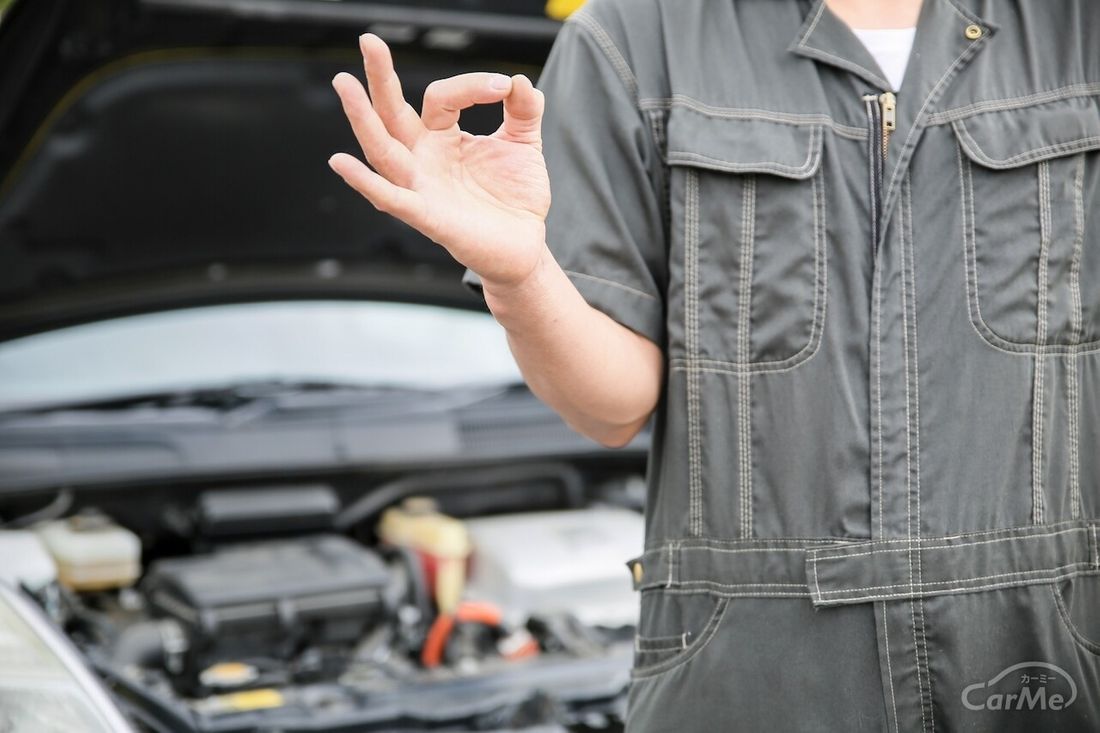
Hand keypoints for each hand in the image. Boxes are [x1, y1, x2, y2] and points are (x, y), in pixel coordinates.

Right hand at [329, 34, 550, 288]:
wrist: (526, 244)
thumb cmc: (516, 197)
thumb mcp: (524, 144)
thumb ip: (524, 110)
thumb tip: (519, 80)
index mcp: (442, 138)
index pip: (441, 97)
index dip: (472, 85)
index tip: (505, 86)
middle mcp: (423, 160)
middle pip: (392, 114)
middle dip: (379, 78)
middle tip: (368, 40)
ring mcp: (422, 188)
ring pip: (383, 150)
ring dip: (362, 118)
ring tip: (344, 84)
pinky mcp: (428, 217)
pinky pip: (392, 199)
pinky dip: (366, 182)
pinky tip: (341, 163)